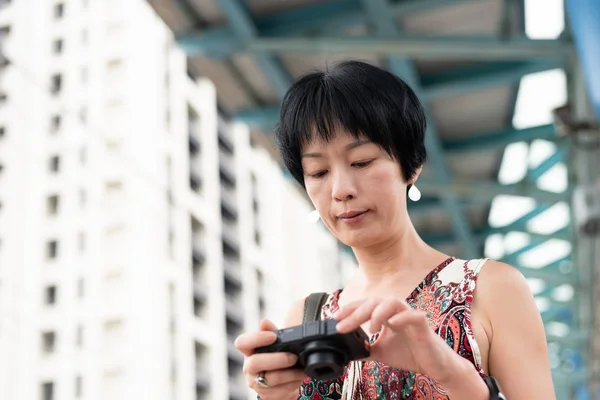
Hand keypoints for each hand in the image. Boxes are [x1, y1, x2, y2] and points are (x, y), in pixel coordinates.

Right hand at [235, 320, 305, 399]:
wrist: (282, 384)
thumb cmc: (278, 359)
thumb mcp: (276, 344)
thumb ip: (272, 331)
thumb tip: (264, 322)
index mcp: (250, 351)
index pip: (242, 343)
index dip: (256, 339)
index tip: (273, 337)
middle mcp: (249, 368)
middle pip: (254, 363)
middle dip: (277, 359)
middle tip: (293, 357)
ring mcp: (256, 383)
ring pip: (270, 379)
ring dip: (290, 374)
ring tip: (301, 369)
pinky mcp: (266, 395)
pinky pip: (279, 391)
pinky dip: (293, 383)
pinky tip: (298, 378)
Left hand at [334, 297, 461, 382]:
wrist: (434, 366)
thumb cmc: (410, 354)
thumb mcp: (381, 352)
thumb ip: (366, 348)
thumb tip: (348, 350)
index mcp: (386, 315)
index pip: (365, 305)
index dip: (349, 309)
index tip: (334, 318)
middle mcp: (397, 311)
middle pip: (374, 301)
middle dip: (356, 312)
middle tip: (342, 324)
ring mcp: (410, 316)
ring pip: (392, 302)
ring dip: (378, 312)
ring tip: (370, 328)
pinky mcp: (423, 325)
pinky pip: (414, 315)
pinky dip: (402, 317)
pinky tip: (392, 324)